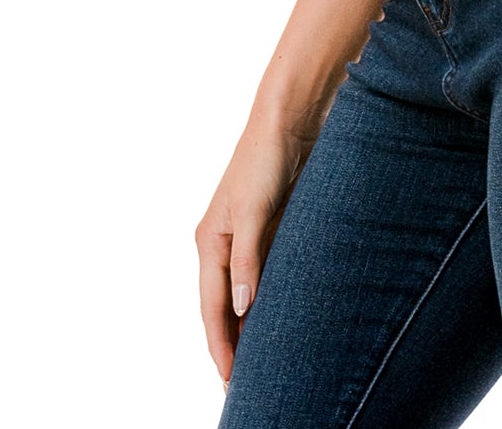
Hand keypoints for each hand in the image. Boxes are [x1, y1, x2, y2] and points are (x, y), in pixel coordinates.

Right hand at [194, 107, 317, 390]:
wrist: (292, 117)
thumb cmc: (266, 157)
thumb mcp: (254, 210)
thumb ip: (248, 259)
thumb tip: (240, 309)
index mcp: (210, 242)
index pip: (211, 309)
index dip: (220, 347)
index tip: (231, 382)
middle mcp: (224, 243)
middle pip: (224, 307)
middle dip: (231, 345)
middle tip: (245, 384)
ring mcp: (248, 237)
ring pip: (245, 293)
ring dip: (251, 324)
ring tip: (264, 361)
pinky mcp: (272, 226)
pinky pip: (267, 274)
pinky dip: (269, 299)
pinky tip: (283, 316)